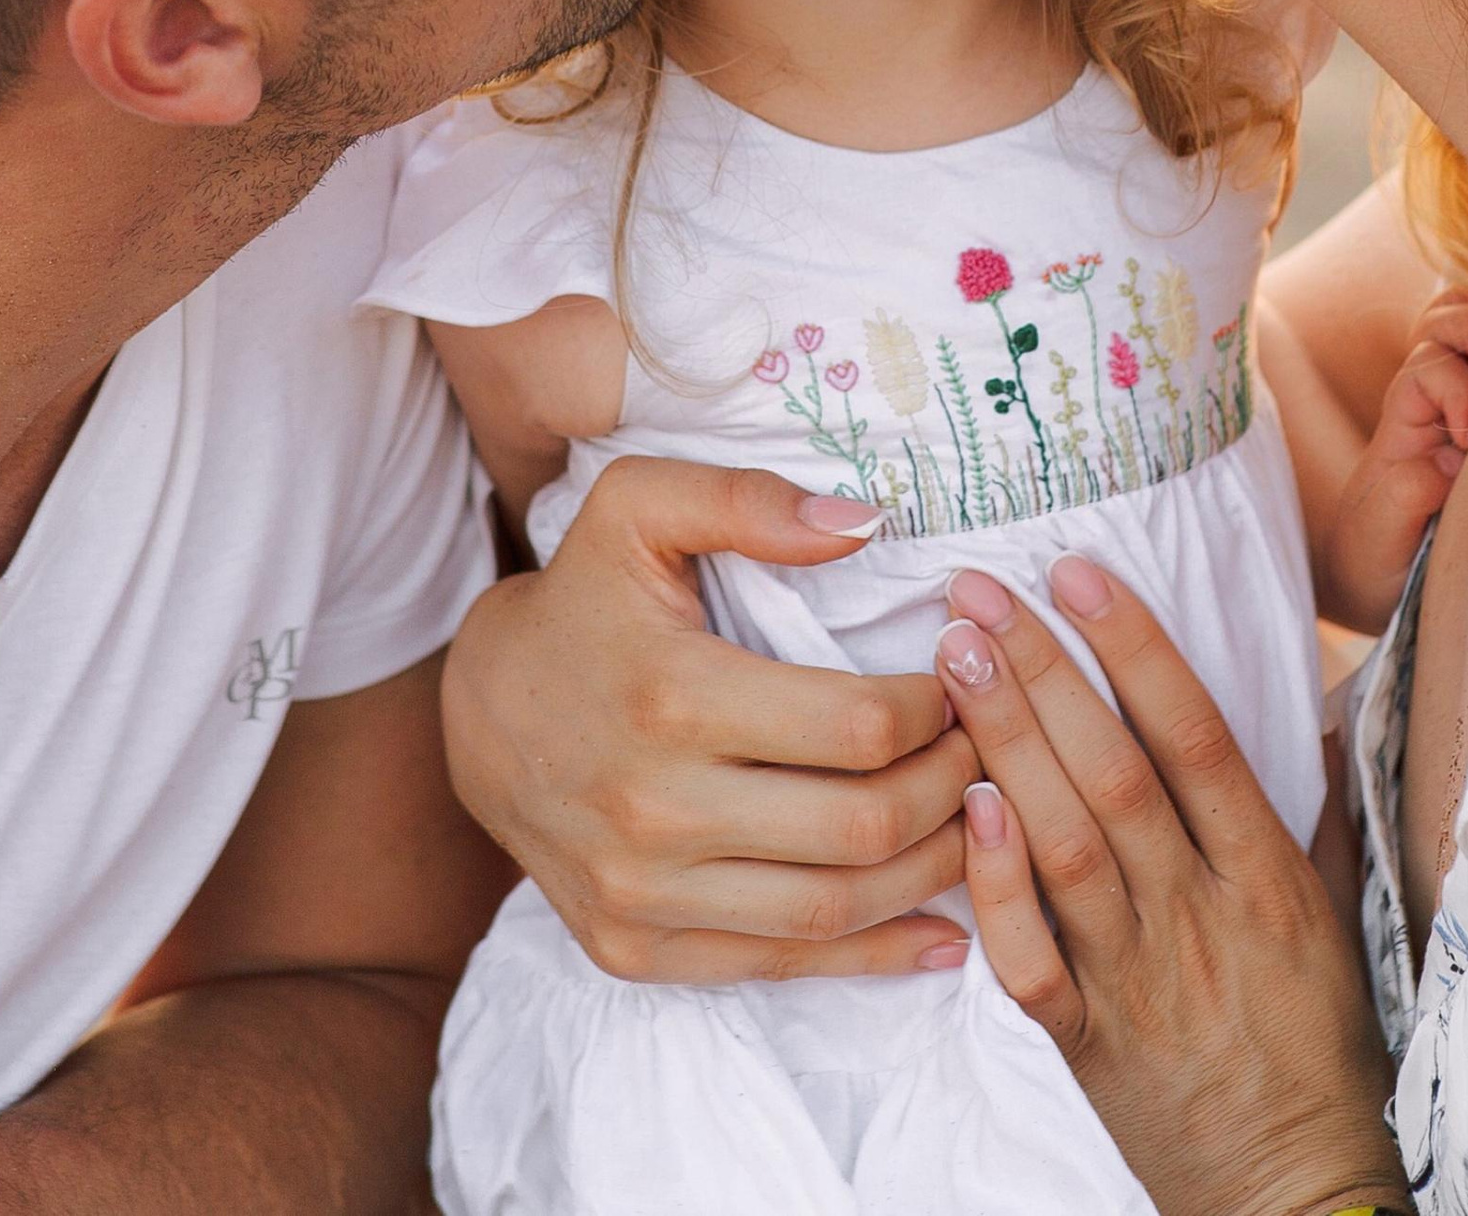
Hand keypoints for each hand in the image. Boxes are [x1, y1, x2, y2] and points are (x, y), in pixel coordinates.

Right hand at [441, 456, 980, 981]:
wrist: (480, 709)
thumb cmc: (584, 596)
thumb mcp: (642, 507)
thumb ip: (749, 500)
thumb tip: (864, 522)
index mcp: (671, 694)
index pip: (858, 725)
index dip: (936, 706)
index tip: (961, 678)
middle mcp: (653, 809)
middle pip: (861, 825)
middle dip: (953, 788)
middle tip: (987, 749)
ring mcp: (640, 893)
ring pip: (833, 909)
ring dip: (932, 871)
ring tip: (977, 822)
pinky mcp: (632, 948)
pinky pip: (779, 968)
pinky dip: (873, 956)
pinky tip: (940, 929)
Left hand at [937, 559, 1406, 1215]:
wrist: (1296, 1188)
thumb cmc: (1314, 1038)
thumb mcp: (1332, 910)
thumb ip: (1314, 801)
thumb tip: (1320, 695)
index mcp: (1266, 872)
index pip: (1196, 734)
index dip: (1135, 645)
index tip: (1077, 572)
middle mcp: (1201, 912)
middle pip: (1114, 771)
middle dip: (1042, 670)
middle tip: (977, 592)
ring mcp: (1140, 978)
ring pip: (1068, 844)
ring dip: (1006, 742)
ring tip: (953, 658)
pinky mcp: (1088, 1042)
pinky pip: (1033, 958)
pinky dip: (998, 884)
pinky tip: (965, 808)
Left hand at [1321, 285, 1467, 631]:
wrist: (1374, 584)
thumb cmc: (1377, 557)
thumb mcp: (1379, 534)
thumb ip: (1406, 493)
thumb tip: (1452, 458)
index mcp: (1403, 422)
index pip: (1426, 368)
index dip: (1453, 388)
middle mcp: (1431, 401)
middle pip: (1444, 320)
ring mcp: (1465, 403)